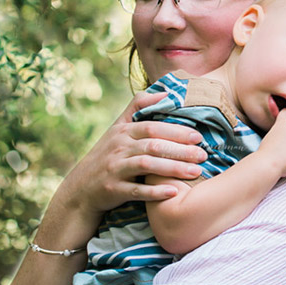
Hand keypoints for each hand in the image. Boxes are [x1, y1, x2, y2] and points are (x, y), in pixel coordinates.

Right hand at [53, 92, 207, 213]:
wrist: (82, 188)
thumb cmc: (108, 154)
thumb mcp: (118, 127)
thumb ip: (138, 106)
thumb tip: (165, 92)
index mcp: (123, 131)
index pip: (152, 128)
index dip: (176, 131)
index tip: (198, 136)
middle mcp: (118, 148)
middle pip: (153, 146)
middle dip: (181, 150)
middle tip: (204, 155)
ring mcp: (115, 169)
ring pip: (147, 166)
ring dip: (173, 169)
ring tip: (196, 172)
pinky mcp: (113, 190)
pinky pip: (137, 191)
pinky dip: (155, 192)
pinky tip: (174, 192)